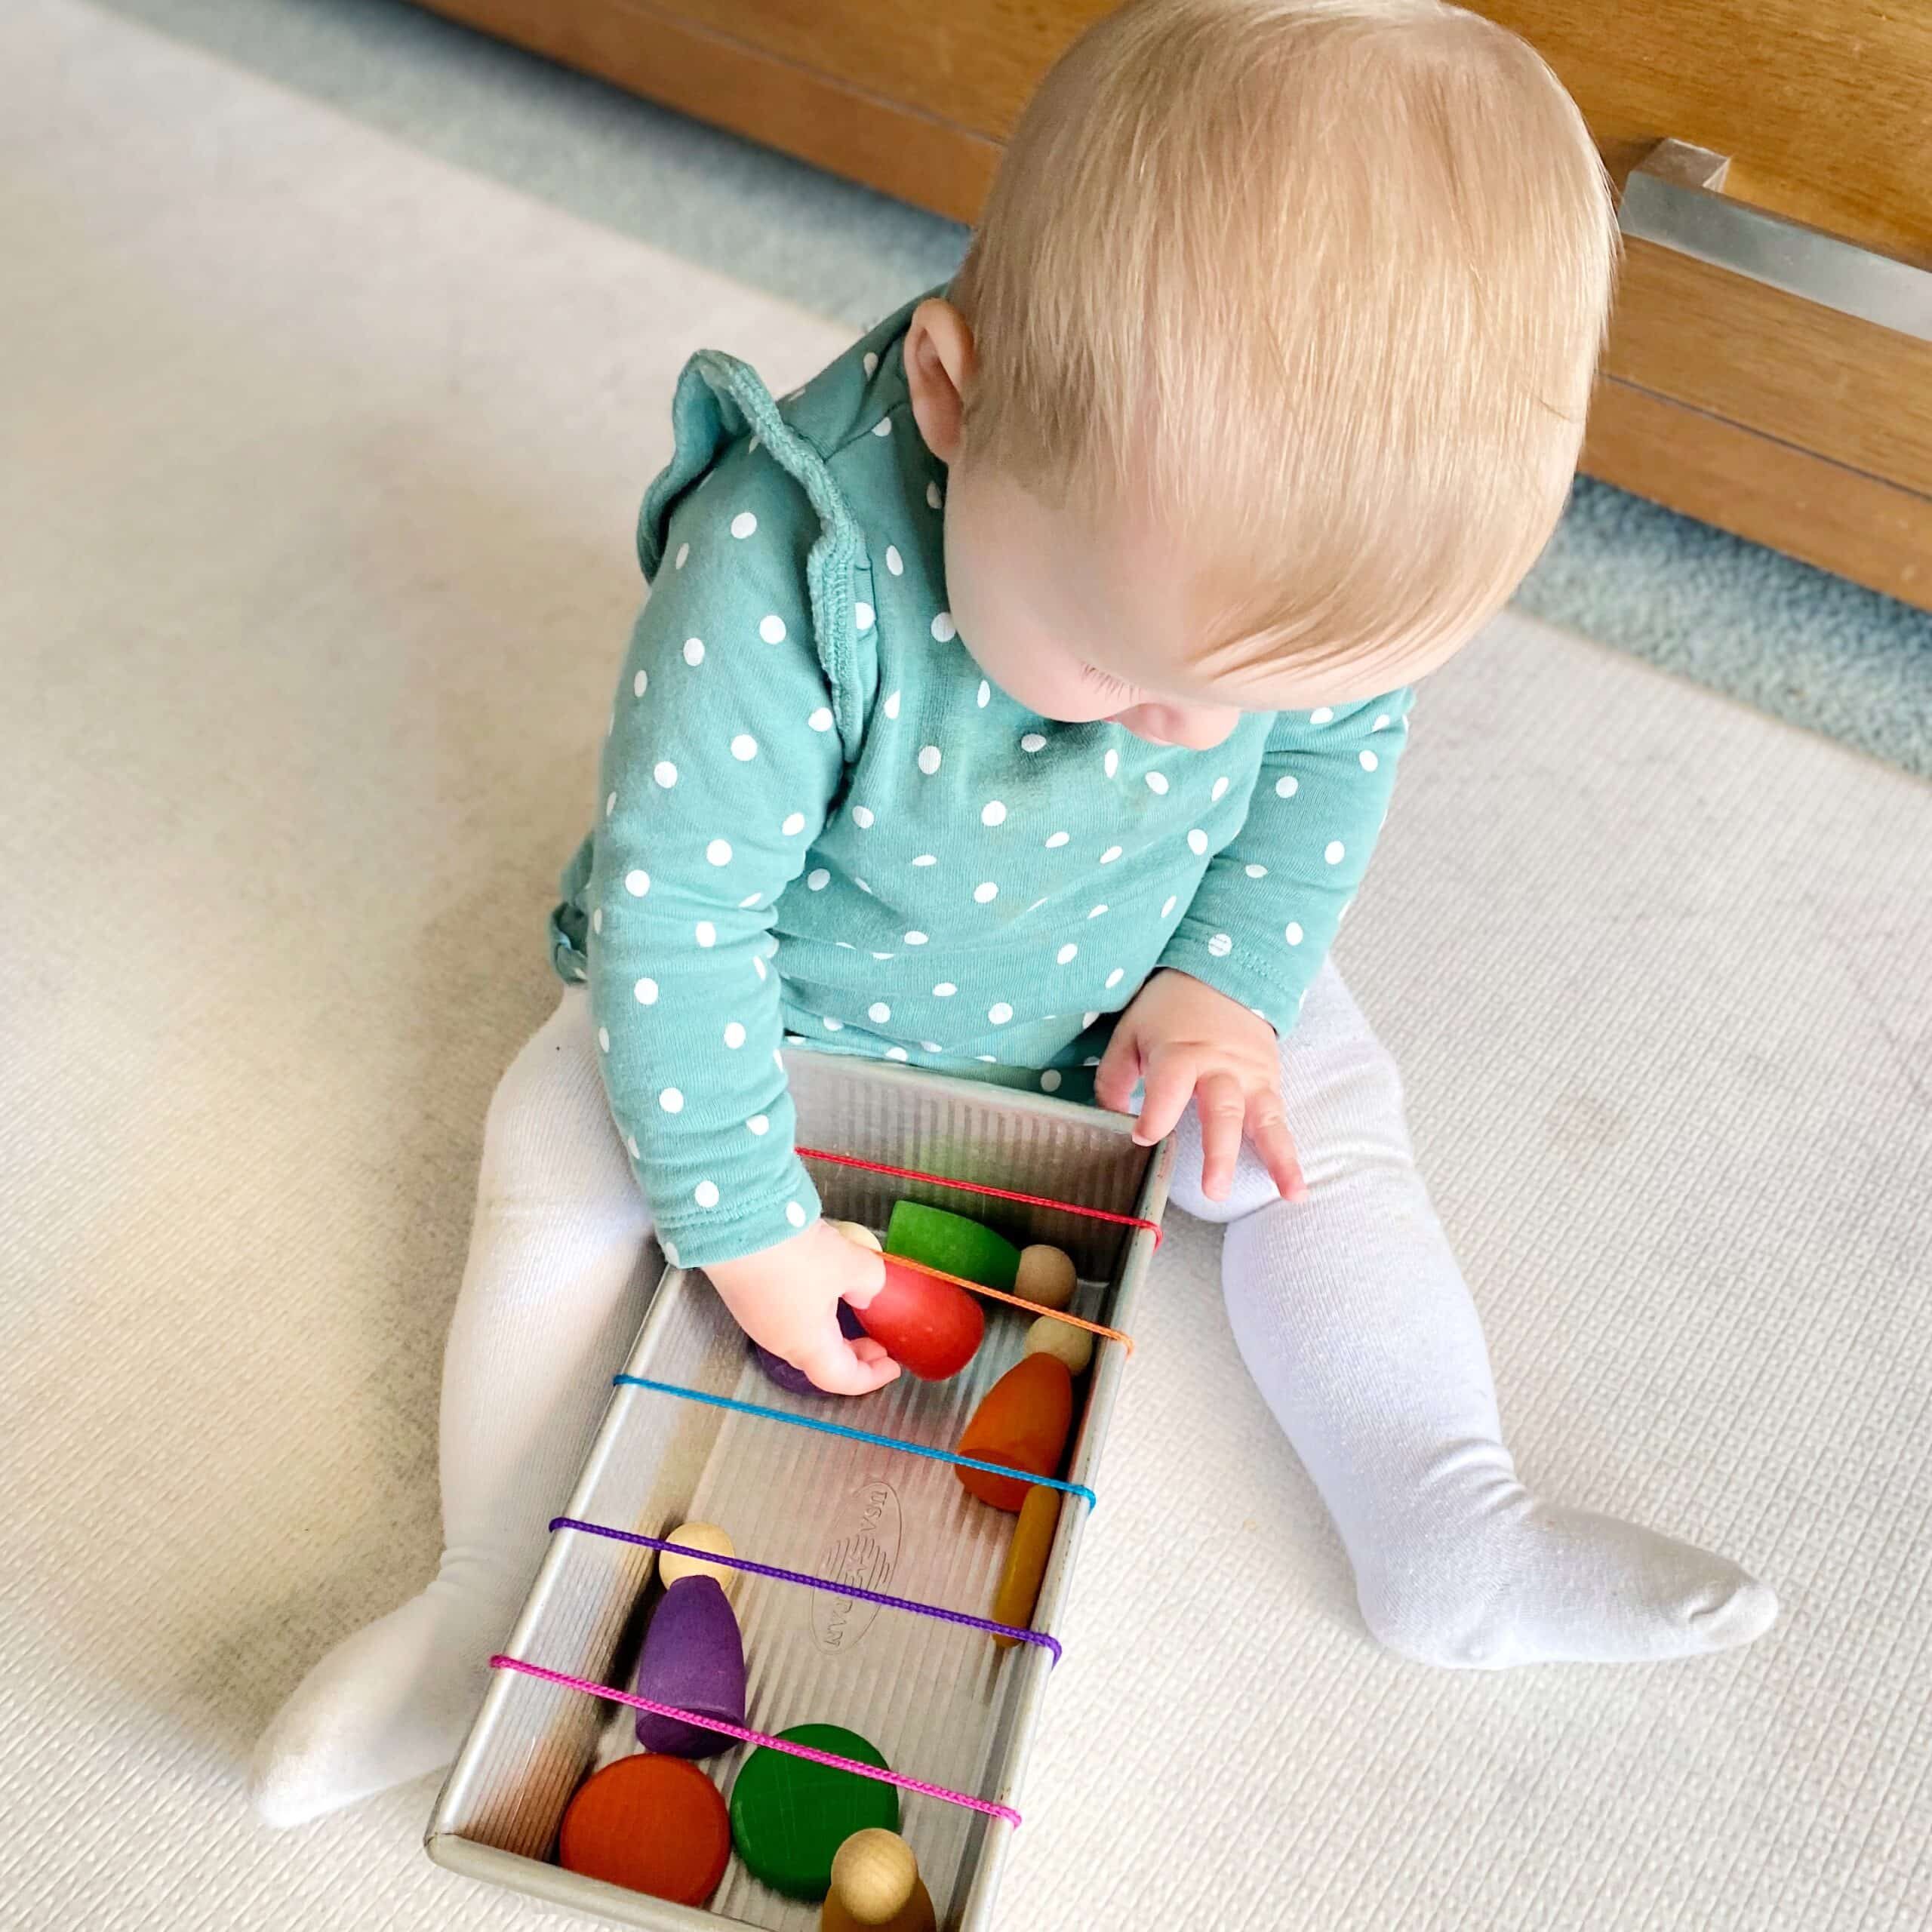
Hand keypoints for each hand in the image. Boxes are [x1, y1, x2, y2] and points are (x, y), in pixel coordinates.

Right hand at [703, 1218, 900, 1395]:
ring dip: (831, 1328)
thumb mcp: (849, 1264)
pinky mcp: (744, 1291)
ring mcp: (756, 1316)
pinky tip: (821, 1279)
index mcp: (805, 1345)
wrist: (734, 1220)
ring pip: (801, 1334)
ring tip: (853, 1304)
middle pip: (820, 1359)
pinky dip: (811, 1308)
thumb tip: (865, 1295)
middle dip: (852, 1353)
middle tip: (877, 1340)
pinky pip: (785, 1312)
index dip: (870, 1377)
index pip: (840, 1379)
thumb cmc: (797, 1254)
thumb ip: (869, 1283)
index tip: (893, 1365)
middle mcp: (777, 1339)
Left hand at [1095, 969, 1307, 1204]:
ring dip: (1274, 1158)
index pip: (1169, 1088)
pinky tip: (1296, 1191)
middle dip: (1219, 1152)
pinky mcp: (1269, 1084)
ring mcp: (1250, 1078)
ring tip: (1286, 1194)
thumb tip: (1110, 1119)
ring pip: (1263, 1120)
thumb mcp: (1131, 1032)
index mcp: (1180, 1052)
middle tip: (1214, 1191)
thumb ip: (1115, 1077)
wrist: (1223, 973)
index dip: (1155, 1115)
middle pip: (1222, 1111)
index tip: (1141, 1136)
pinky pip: (1279, 1123)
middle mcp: (1220, 1068)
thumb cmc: (1169, 1011)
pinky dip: (1290, 1157)